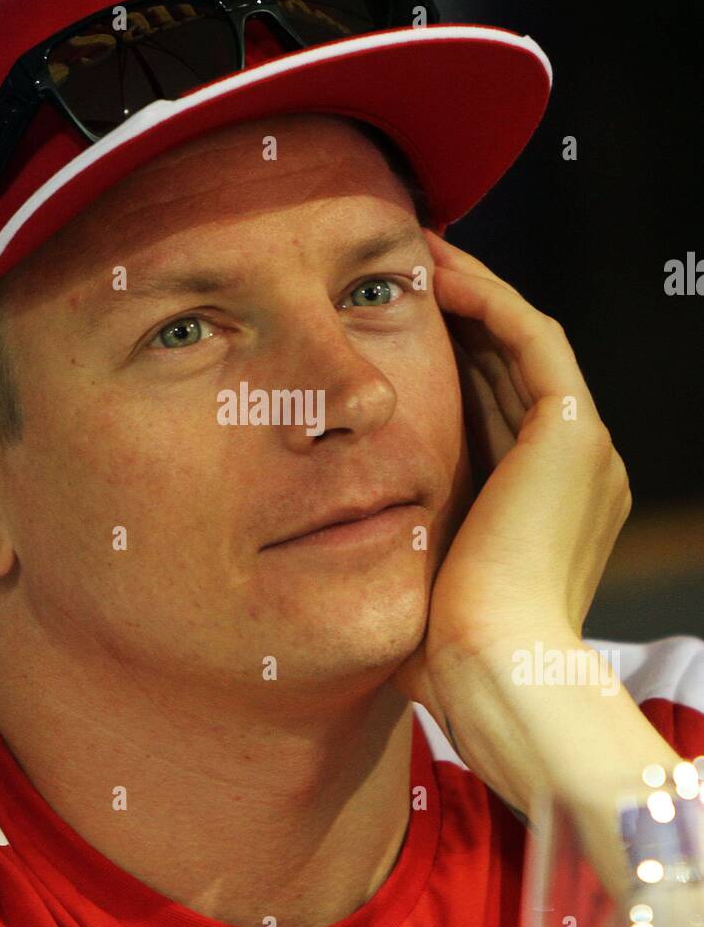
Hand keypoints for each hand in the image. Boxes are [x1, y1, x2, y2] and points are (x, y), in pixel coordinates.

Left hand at [390, 229, 631, 726]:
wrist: (492, 672)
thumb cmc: (448, 651)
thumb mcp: (424, 576)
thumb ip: (408, 536)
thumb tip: (341, 523)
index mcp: (546, 505)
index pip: (496, 408)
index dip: (449, 359)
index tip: (393, 327)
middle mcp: (578, 471)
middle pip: (509, 368)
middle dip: (457, 316)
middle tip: (399, 272)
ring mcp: (584, 449)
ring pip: (523, 341)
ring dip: (471, 291)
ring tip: (416, 254)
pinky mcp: (573, 433)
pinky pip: (531, 339)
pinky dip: (488, 300)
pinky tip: (438, 273)